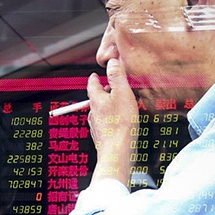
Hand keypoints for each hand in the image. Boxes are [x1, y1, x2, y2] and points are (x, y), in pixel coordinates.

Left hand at [86, 58, 138, 184]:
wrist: (117, 152)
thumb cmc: (121, 124)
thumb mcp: (122, 94)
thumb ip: (117, 77)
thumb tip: (111, 62)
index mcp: (96, 100)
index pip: (91, 85)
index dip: (94, 78)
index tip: (96, 75)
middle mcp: (93, 112)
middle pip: (96, 98)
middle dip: (104, 92)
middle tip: (114, 88)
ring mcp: (96, 125)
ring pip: (100, 111)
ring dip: (108, 106)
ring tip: (121, 104)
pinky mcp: (102, 137)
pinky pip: (105, 123)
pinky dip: (111, 118)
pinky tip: (121, 122)